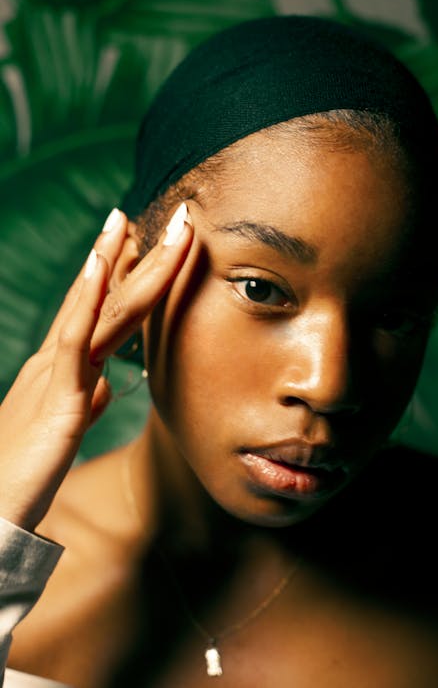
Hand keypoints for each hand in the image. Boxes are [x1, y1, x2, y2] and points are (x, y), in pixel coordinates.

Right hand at [0, 203, 192, 530]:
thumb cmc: (24, 471)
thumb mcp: (64, 426)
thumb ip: (85, 399)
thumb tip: (107, 383)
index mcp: (63, 367)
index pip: (98, 309)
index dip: (122, 272)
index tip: (144, 239)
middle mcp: (57, 360)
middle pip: (102, 298)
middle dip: (131, 254)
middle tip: (161, 218)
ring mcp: (56, 374)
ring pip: (96, 310)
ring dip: (116, 262)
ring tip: (130, 221)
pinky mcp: (57, 398)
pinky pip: (73, 342)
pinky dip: (86, 302)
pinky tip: (98, 268)